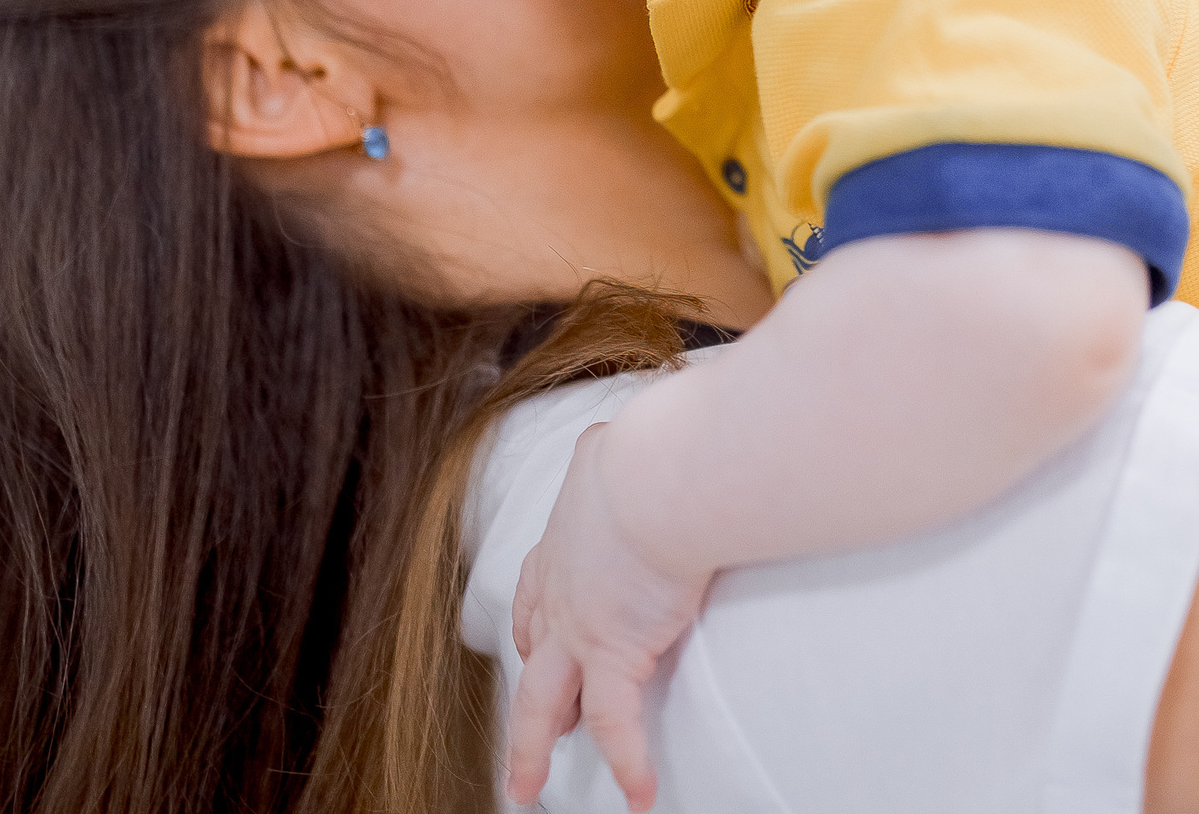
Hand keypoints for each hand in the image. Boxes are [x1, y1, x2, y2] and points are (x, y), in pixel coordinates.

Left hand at [505, 421, 709, 811]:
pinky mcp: (614, 653)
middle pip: (530, 654)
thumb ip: (641, 448)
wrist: (656, 476)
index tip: (528, 639)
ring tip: (528, 788)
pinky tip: (639, 796)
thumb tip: (676, 421)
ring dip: (533, 748)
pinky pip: (617, 722)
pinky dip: (628, 763)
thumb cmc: (657, 449)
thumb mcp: (631, 443)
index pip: (536, 589)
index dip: (529, 621)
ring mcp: (579, 627)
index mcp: (566, 538)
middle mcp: (562, 587)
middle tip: (522, 732)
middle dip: (523, 699)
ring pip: (545, 702)